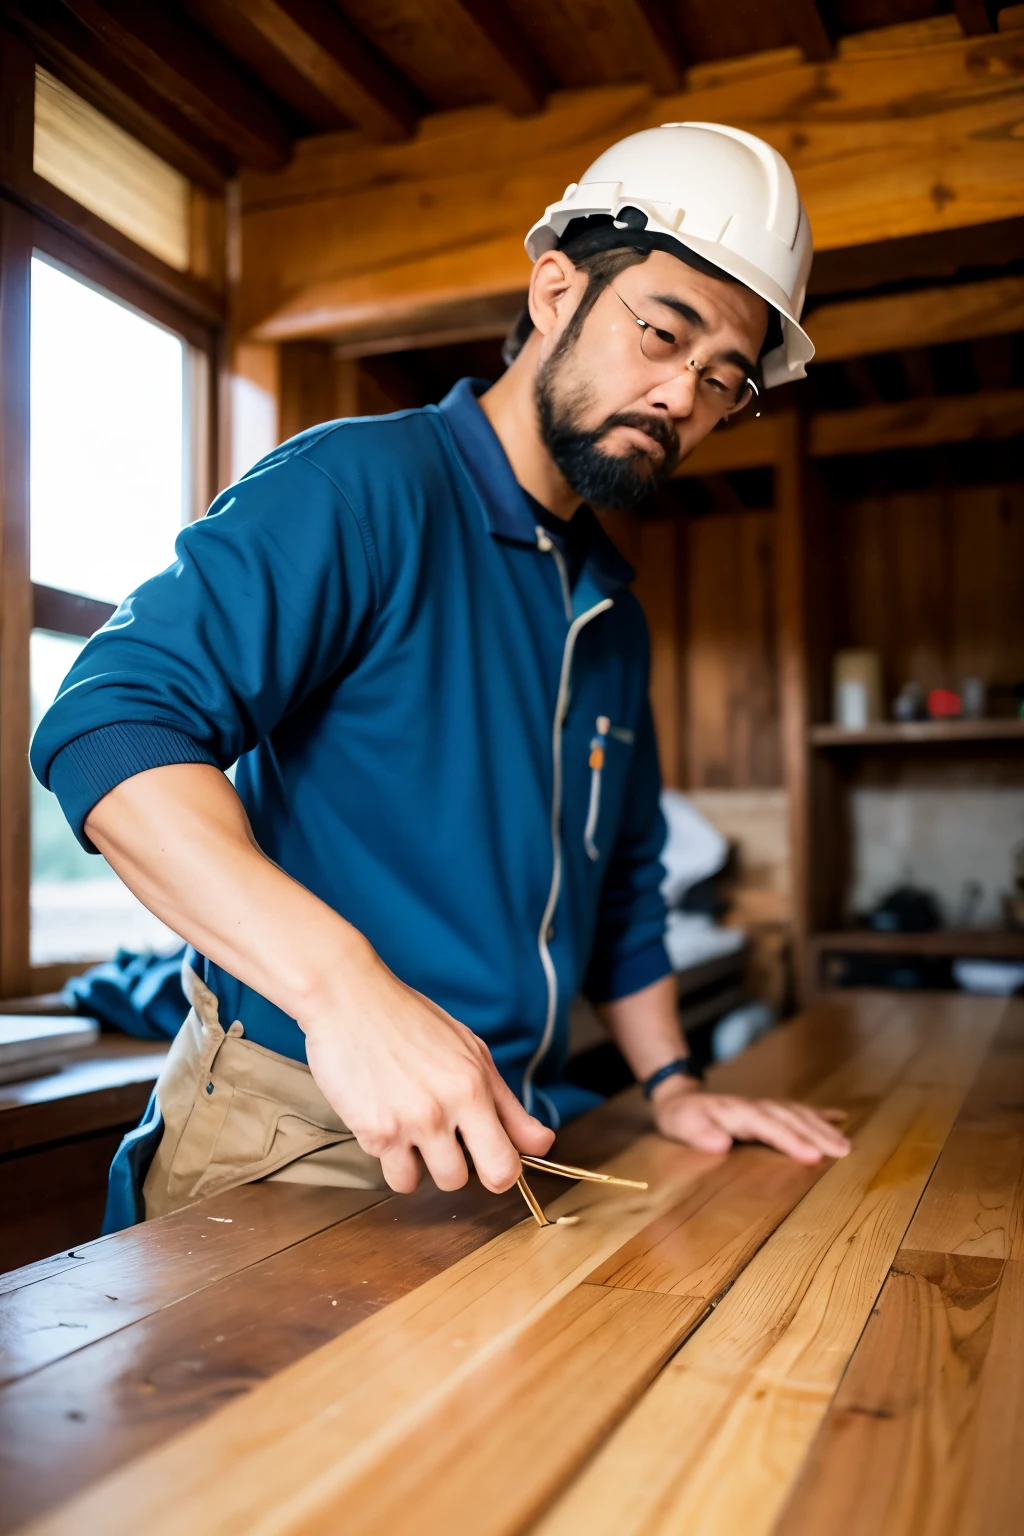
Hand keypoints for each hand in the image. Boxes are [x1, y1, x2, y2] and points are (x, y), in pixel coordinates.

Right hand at [301, 951, 553, 1195]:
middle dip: (459, 1169)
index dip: (501, 1172)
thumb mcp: (471, 1051)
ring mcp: (409, 1122)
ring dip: (422, 1164)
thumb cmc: (410, 1019)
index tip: (490, 1164)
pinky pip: (392, 1173)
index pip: (506, 1164)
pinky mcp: (374, 1132)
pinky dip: (391, 1157)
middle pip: (465, 1181)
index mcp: (475, 1085)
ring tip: (412, 1129)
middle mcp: (446, 1108)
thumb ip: (507, 1104)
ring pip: (428, 1183)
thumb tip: (542, 1143)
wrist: (348, 998)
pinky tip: (386, 1122)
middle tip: (445, 1143)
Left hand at [651, 1078, 850, 1164]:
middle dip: (818, 1134)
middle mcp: (756, 1106)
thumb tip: (721, 1142)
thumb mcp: (681, 1126)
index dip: (791, 1140)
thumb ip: (699, 1134)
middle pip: (791, 1119)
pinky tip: (841, 1118)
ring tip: (846, 1145)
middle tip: (843, 1152)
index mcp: (737, 1112)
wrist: (679, 1099)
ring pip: (799, 1114)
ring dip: (823, 1127)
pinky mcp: (768, 1109)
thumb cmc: (681, 1117)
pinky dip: (819, 1113)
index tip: (812, 1156)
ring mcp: (764, 1105)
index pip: (769, 1127)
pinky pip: (798, 1109)